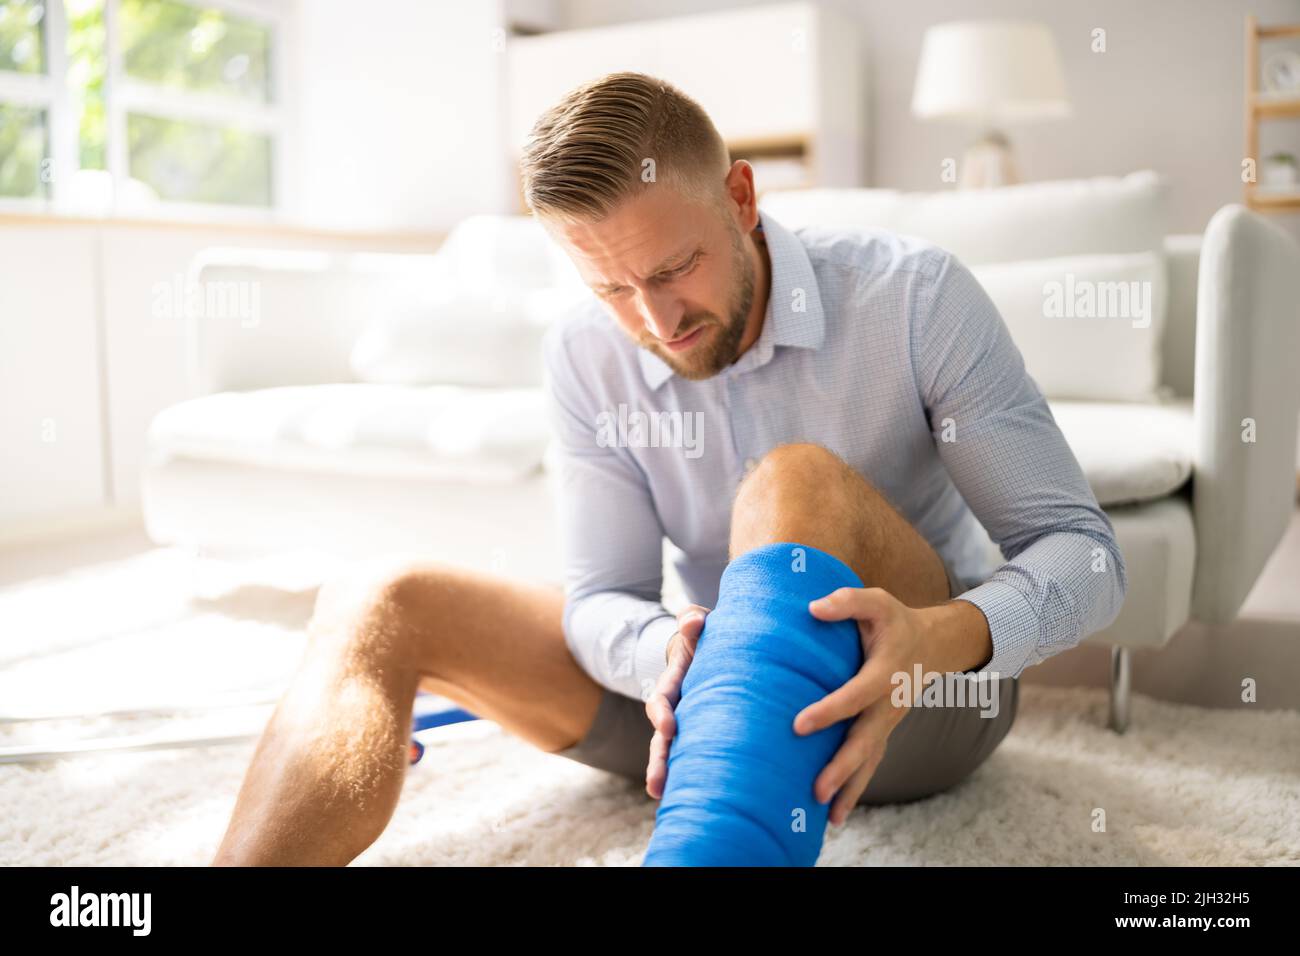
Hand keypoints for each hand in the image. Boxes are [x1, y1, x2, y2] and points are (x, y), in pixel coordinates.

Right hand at [643, 604, 708, 798]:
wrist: (708, 649)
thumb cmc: (704, 636)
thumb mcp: (697, 624)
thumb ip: (693, 620)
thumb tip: (695, 621)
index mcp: (675, 682)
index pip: (663, 700)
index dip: (662, 713)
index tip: (668, 726)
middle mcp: (676, 708)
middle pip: (662, 738)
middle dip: (659, 759)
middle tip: (657, 783)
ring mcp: (687, 723)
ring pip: (673, 754)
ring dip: (669, 775)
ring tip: (664, 798)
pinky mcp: (701, 734)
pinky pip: (695, 758)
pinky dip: (692, 777)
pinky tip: (700, 801)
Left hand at [795, 588, 932, 826]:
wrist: (932, 645)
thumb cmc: (894, 621)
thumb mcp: (877, 602)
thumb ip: (848, 602)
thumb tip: (812, 609)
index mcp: (885, 672)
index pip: (856, 695)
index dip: (830, 710)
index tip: (799, 725)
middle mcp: (889, 704)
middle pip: (866, 741)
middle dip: (842, 767)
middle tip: (817, 789)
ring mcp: (888, 722)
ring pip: (870, 760)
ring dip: (851, 789)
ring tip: (829, 816)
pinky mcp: (883, 731)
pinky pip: (870, 763)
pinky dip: (855, 789)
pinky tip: (835, 815)